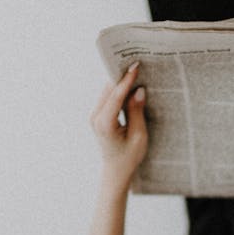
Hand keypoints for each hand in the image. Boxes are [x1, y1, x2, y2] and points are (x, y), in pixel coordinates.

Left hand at [90, 63, 147, 192]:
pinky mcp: (97, 115)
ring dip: (120, 82)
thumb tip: (139, 90)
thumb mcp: (138, 136)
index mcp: (105, 124)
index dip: (126, 80)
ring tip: (135, 71)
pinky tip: (130, 85)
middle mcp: (95, 118)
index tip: (135, 67)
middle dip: (122, 77)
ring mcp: (94, 116)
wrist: (116, 170)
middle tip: (137, 64)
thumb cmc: (129, 157)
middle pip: (109, 90)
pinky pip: (107, 98)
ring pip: (108, 92)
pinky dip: (118, 90)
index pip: (115, 96)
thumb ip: (137, 112)